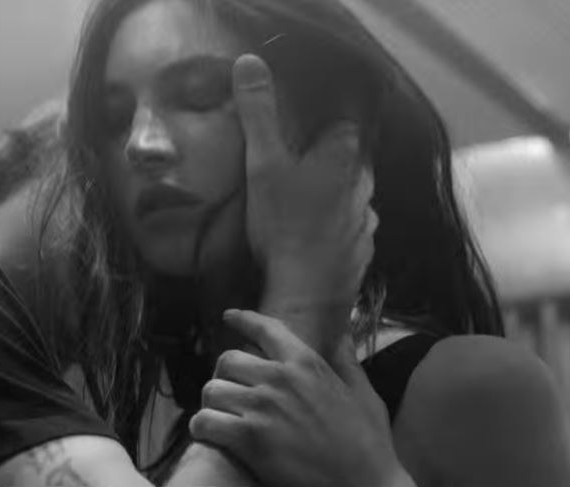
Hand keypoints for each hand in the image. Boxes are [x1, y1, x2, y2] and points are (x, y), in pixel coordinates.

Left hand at [190, 309, 410, 486]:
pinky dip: (202, 428)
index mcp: (306, 364)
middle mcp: (279, 378)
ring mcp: (262, 407)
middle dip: (225, 378)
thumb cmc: (369, 445)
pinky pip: (205, 421)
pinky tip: (210, 435)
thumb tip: (340, 335)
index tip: (228, 318)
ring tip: (220, 417)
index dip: (242, 320)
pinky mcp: (249, 438)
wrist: (366, 486)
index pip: (265, 329)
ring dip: (213, 405)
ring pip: (212, 390)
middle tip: (231, 395)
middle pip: (227, 361)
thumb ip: (347, 363)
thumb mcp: (365, 396)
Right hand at [233, 54, 375, 349]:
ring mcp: (367, 223)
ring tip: (299, 206)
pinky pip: (349, 232)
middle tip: (291, 169)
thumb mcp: (262, 164)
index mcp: (344, 158)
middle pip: (347, 163)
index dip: (322, 126)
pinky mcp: (362, 253)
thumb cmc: (284, 224)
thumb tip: (250, 61)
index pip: (343, 126)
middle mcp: (364, 187)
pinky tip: (311, 240)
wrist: (305, 294)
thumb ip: (258, 113)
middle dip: (324, 163)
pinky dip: (333, 231)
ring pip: (350, 199)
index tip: (298, 133)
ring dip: (331, 199)